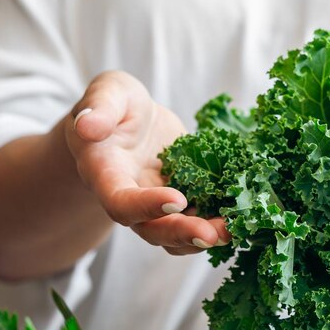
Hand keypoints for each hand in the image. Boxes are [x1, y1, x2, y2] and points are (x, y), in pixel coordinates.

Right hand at [66, 71, 229, 254]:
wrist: (131, 120)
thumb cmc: (115, 104)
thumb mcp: (108, 92)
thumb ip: (99, 107)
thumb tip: (88, 126)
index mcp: (105, 174)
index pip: (120, 202)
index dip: (145, 206)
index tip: (176, 198)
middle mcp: (129, 198)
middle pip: (150, 229)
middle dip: (182, 233)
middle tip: (213, 234)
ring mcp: (156, 205)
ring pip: (174, 234)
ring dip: (203, 237)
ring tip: (234, 230)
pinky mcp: (182, 201)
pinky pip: (196, 220)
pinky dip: (217, 222)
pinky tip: (242, 215)